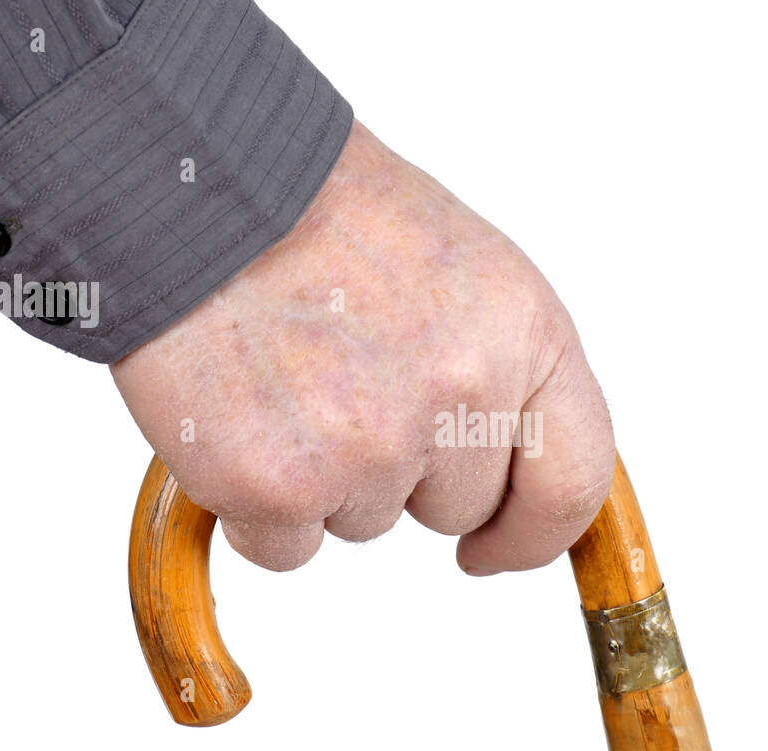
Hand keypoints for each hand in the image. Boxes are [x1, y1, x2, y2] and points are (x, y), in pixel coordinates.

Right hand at [110, 121, 614, 574]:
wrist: (197, 184)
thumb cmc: (325, 215)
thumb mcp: (464, 271)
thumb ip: (504, 374)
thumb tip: (510, 478)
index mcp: (524, 333)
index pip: (571, 481)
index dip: (533, 533)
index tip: (495, 549)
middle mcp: (462, 394)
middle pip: (458, 508)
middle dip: (407, 472)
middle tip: (346, 383)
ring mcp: (371, 445)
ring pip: (367, 523)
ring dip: (327, 478)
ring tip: (288, 378)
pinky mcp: (280, 484)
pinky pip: (286, 546)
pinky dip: (255, 506)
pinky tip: (241, 419)